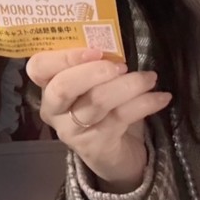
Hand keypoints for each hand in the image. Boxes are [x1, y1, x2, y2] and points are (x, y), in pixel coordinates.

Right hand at [27, 48, 171, 193]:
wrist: (117, 157)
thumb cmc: (104, 109)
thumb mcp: (95, 84)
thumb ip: (95, 64)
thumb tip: (115, 42)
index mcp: (48, 87)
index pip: (38, 67)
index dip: (64, 56)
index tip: (95, 50)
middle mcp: (53, 110)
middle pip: (63, 87)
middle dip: (94, 72)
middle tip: (122, 66)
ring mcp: (72, 131)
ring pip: (96, 101)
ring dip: (128, 85)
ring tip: (150, 78)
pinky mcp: (95, 146)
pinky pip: (121, 117)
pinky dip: (145, 103)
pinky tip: (161, 97)